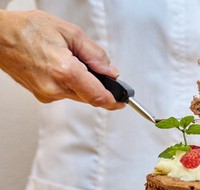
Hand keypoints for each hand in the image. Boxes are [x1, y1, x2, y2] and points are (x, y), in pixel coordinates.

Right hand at [0, 9, 124, 109]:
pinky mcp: (41, 95)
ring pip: (77, 94)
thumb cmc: (27, 29)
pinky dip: (69, 82)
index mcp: (65, 72)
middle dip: (97, 84)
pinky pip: (64, 92)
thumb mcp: (69, 32)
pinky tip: (59, 65)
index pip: (98, 96)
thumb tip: (111, 71)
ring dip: (82, 81)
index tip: (123, 101)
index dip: (114, 100)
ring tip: (69, 59)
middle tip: (94, 67)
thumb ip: (95, 54)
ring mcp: (46, 94)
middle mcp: (55, 88)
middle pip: (89, 96)